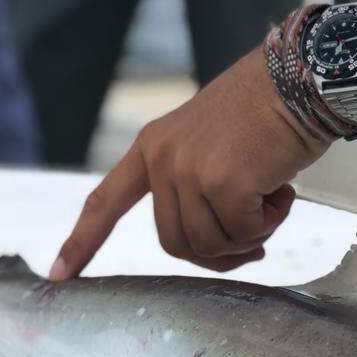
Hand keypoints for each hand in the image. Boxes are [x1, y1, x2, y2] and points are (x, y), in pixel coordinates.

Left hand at [50, 47, 328, 279]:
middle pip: (175, 243)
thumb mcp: (208, 145)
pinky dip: (271, 223)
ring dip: (251, 236)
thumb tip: (212, 246)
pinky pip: (246, 234)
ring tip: (272, 200)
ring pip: (212, 245)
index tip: (59, 275)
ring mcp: (190, 171)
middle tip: (257, 235)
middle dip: (219, 252)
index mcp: (151, 148)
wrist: (296, 80)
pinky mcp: (224, 184)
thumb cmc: (263, 114)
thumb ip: (194, 187)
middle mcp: (162, 160)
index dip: (82, 242)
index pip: (106, 202)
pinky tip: (283, 192)